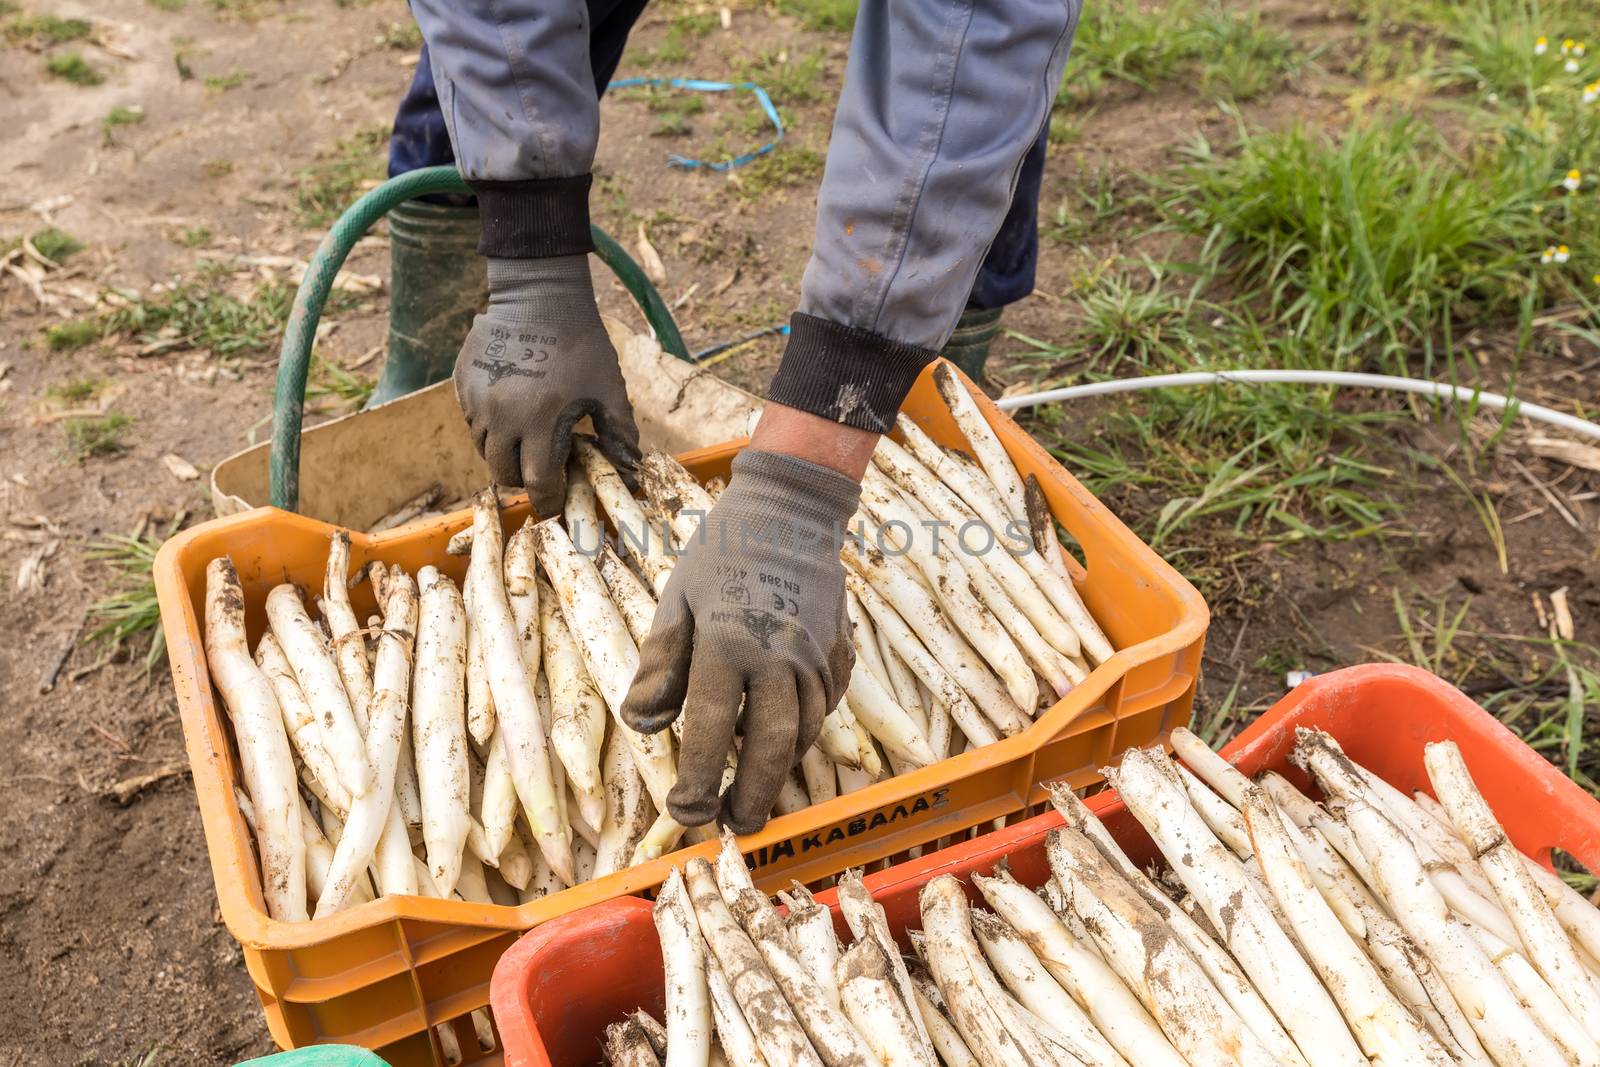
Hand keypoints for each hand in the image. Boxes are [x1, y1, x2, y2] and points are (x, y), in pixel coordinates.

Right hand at [454, 255, 639, 515]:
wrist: (539, 294)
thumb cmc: (581, 343)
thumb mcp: (609, 388)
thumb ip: (620, 433)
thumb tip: (631, 471)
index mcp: (540, 420)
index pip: (537, 482)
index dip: (549, 499)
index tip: (557, 502)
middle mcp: (501, 416)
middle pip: (505, 473)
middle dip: (525, 479)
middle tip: (544, 471)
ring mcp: (476, 401)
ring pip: (485, 450)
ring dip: (507, 454)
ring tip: (530, 440)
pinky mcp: (463, 385)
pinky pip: (473, 423)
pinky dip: (491, 428)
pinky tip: (514, 413)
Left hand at [621, 448, 862, 832]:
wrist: (792, 509)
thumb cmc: (721, 552)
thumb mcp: (675, 599)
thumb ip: (659, 665)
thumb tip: (646, 724)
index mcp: (727, 643)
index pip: (710, 729)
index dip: (697, 779)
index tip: (686, 811)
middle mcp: (778, 656)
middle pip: (770, 746)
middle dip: (752, 794)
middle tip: (735, 824)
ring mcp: (817, 655)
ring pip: (805, 731)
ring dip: (779, 769)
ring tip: (755, 791)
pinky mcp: (840, 651)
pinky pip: (826, 705)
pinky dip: (806, 729)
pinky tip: (786, 737)